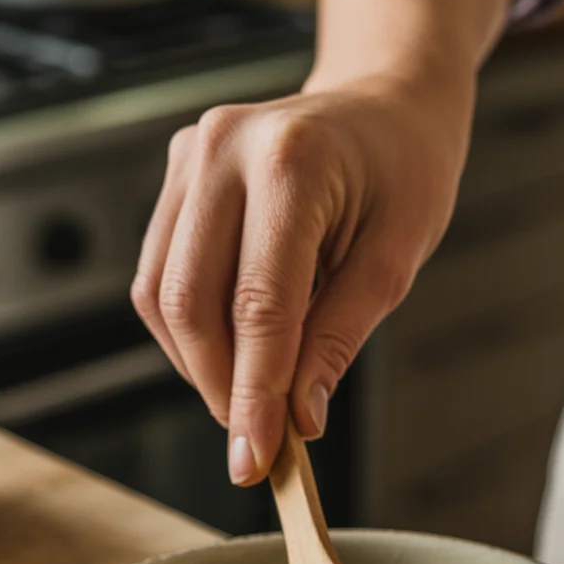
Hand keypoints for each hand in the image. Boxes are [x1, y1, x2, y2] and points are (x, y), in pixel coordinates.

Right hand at [131, 74, 472, 483]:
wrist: (385, 104)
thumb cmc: (404, 172)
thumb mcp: (395, 260)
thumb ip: (339, 339)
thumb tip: (297, 418)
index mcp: (290, 163)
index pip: (258, 305)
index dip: (253, 393)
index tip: (256, 460)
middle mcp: (222, 150)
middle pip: (189, 302)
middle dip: (219, 387)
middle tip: (255, 442)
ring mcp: (189, 157)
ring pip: (161, 294)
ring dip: (199, 364)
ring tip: (251, 395)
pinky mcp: (176, 176)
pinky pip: (160, 274)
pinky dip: (192, 330)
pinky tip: (234, 350)